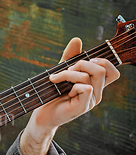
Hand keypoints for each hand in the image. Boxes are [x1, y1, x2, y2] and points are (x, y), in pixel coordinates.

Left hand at [21, 37, 119, 154]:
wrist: (42, 115)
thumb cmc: (52, 94)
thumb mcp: (61, 72)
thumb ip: (70, 57)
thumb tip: (77, 39)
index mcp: (95, 86)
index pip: (112, 72)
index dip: (104, 61)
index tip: (85, 60)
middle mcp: (96, 93)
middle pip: (102, 68)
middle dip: (81, 63)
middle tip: (66, 70)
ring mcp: (91, 101)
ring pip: (92, 75)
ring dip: (70, 73)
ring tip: (57, 79)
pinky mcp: (83, 107)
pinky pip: (86, 87)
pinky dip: (72, 84)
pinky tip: (62, 91)